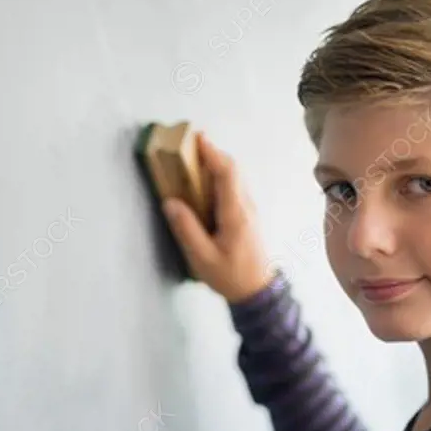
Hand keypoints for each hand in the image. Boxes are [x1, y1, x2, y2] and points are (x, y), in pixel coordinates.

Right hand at [161, 132, 276, 303]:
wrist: (258, 291)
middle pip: (233, 170)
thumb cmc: (230, 276)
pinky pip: (234, 189)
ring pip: (235, 178)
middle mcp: (246, 206)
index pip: (226, 173)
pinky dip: (219, 179)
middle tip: (192, 145)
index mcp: (235, 213)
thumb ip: (187, 229)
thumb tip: (171, 203)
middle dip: (213, 153)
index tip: (198, 139)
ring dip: (216, 165)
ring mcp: (249, 210)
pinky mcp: (247, 216)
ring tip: (195, 160)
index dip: (212, 153)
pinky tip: (205, 185)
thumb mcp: (203, 258)